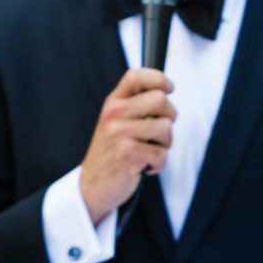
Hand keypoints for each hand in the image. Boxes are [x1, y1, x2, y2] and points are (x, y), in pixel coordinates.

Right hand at [80, 69, 175, 222]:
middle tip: (159, 132)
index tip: (169, 89)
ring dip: (165, 144)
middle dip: (169, 117)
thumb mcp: (115, 123)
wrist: (92, 186)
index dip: (159, 79)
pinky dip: (158, 165)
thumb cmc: (112, 153)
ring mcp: (119, 134)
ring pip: (166, 128)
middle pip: (160, 100)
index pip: (136, 76)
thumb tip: (165, 93)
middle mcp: (113, 114)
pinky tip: (144, 167)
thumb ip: (134, 106)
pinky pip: (162, 154)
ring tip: (149, 151)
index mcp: (112, 103)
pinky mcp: (128, 155)